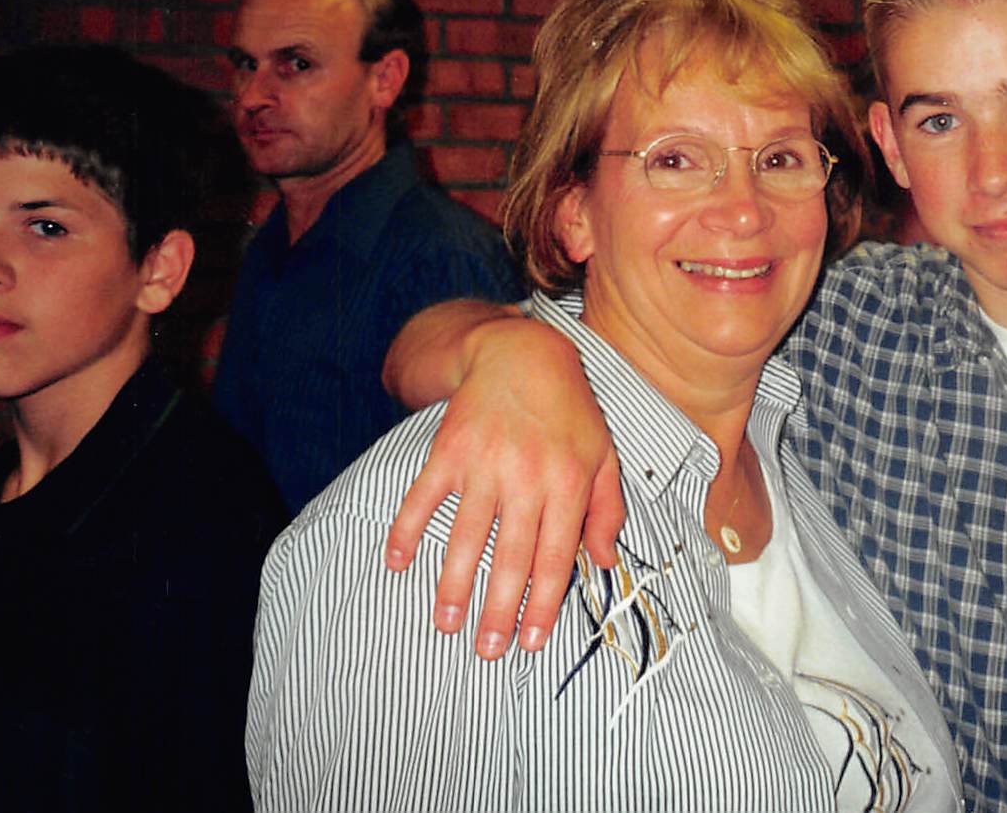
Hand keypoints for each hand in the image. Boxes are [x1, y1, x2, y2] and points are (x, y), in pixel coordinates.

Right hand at [383, 311, 623, 658]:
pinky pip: (423, 496)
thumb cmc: (570, 412)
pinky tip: (398, 562)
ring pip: (467, 535)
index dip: (544, 604)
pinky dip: (407, 529)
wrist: (524, 355)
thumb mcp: (604, 457)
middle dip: (499, 609)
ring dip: (454, 584)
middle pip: (512, 557)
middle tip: (487, 650)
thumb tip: (601, 562)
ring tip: (446, 623)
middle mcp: (527, 477)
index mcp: (569, 483)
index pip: (556, 558)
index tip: (531, 641)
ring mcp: (485, 463)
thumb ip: (607, 511)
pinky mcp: (450, 449)